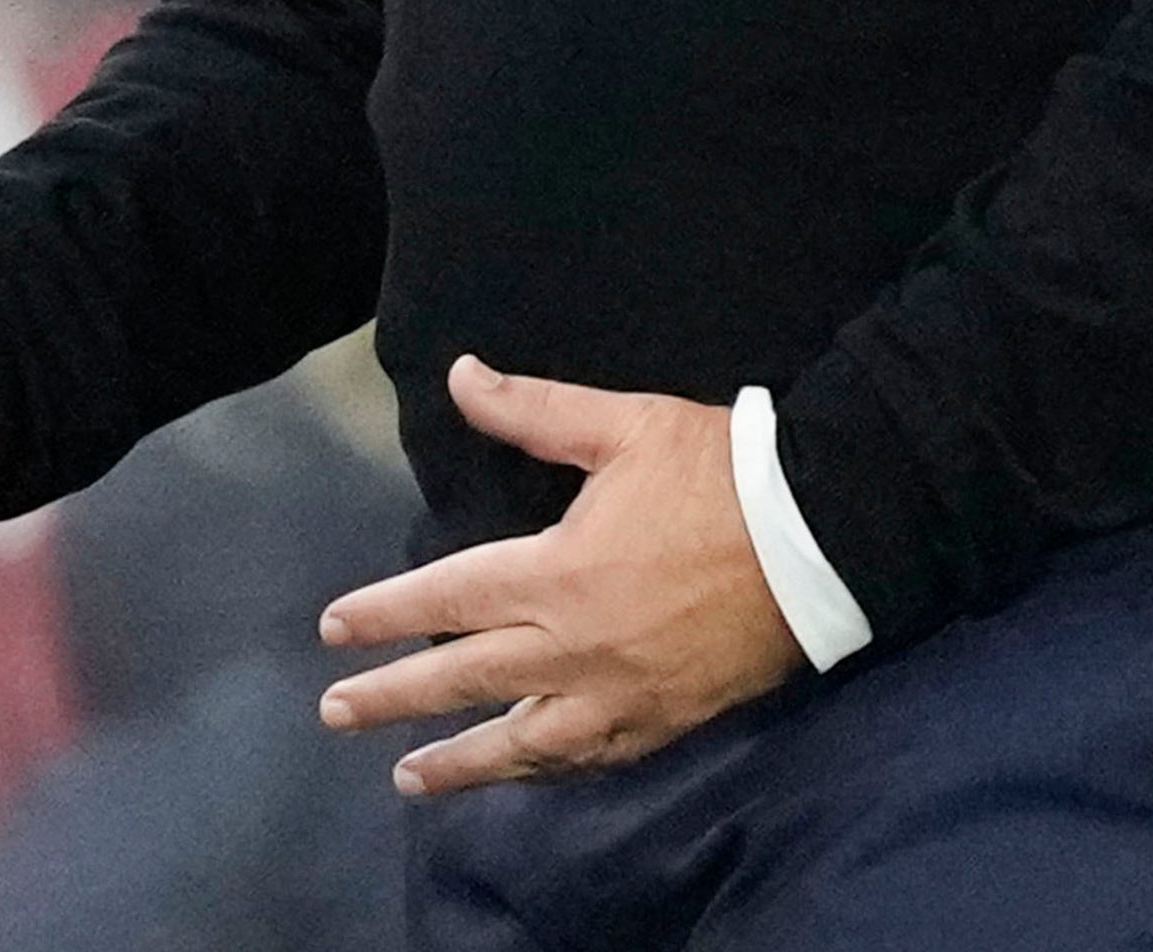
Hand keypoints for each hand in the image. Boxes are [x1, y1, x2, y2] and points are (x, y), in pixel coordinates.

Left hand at [314, 356, 800, 796]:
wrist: (819, 540)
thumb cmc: (718, 474)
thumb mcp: (624, 425)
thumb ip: (534, 409)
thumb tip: (461, 375)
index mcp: (556, 574)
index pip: (445, 600)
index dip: (383, 615)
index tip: (333, 630)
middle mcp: (574, 648)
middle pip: (464, 681)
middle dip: (392, 699)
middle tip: (336, 714)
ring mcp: (618, 696)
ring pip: (521, 743)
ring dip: (458, 762)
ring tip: (409, 777)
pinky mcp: (662, 722)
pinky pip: (587, 760)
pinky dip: (543, 771)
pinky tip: (521, 774)